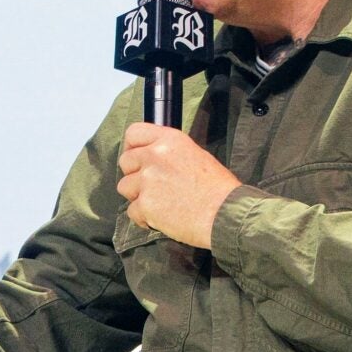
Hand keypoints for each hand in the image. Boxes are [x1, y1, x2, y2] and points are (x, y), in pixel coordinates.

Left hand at [117, 122, 240, 248]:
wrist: (226, 214)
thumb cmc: (218, 189)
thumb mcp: (197, 156)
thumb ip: (170, 153)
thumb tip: (153, 158)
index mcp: (170, 140)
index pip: (134, 133)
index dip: (131, 147)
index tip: (135, 157)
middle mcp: (156, 156)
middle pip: (125, 161)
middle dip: (134, 175)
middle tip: (152, 186)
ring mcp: (148, 180)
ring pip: (124, 187)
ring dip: (138, 196)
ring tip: (160, 203)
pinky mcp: (145, 204)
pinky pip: (132, 211)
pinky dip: (143, 217)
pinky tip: (162, 218)